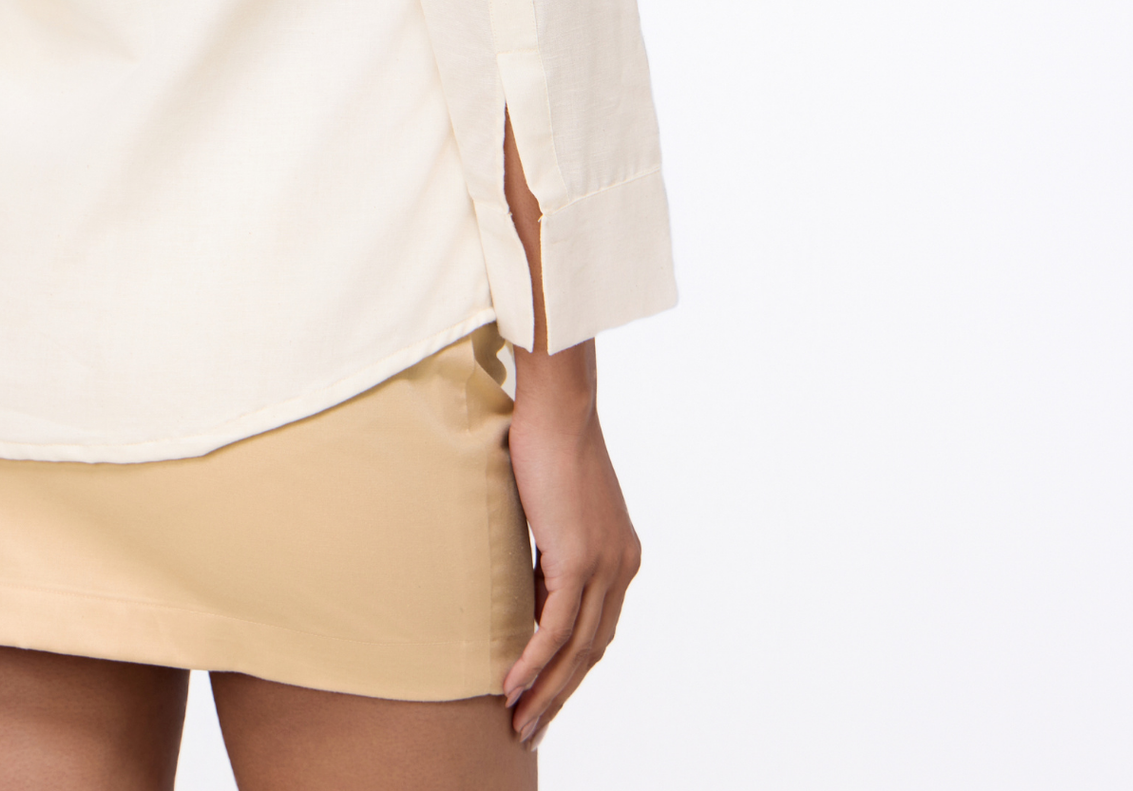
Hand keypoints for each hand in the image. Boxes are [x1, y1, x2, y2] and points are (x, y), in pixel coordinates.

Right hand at [500, 343, 641, 752]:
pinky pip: (556, 628)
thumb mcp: (553, 509)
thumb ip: (550, 550)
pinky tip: (511, 685)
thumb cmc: (547, 442)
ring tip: (516, 721)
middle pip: (592, 651)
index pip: (597, 629)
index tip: (541, 695)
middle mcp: (621, 566)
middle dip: (559, 694)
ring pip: (576, 650)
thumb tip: (525, 586)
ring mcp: (604, 565)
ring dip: (545, 691)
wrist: (558, 405)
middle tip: (528, 728)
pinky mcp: (579, 559)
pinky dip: (533, 662)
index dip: (570, 669)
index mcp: (621, 556)